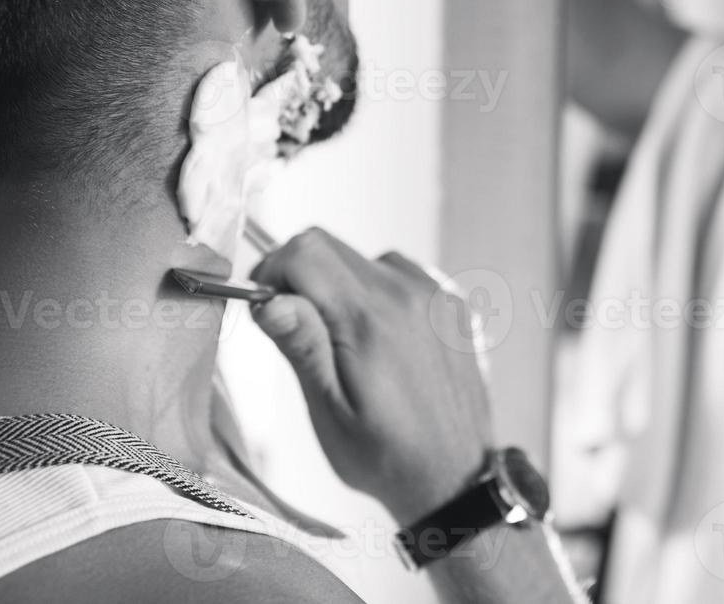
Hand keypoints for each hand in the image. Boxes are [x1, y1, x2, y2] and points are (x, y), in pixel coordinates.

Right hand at [250, 228, 493, 522]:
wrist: (455, 477)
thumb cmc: (385, 455)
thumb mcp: (329, 412)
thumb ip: (301, 346)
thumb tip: (269, 299)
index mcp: (371, 318)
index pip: (305, 251)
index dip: (272, 272)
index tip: (267, 309)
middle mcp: (407, 293)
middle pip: (330, 247)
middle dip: (300, 278)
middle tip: (297, 330)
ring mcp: (435, 294)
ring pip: (363, 259)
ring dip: (340, 287)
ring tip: (343, 343)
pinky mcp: (450, 303)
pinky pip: (399, 275)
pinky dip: (377, 294)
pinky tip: (379, 340)